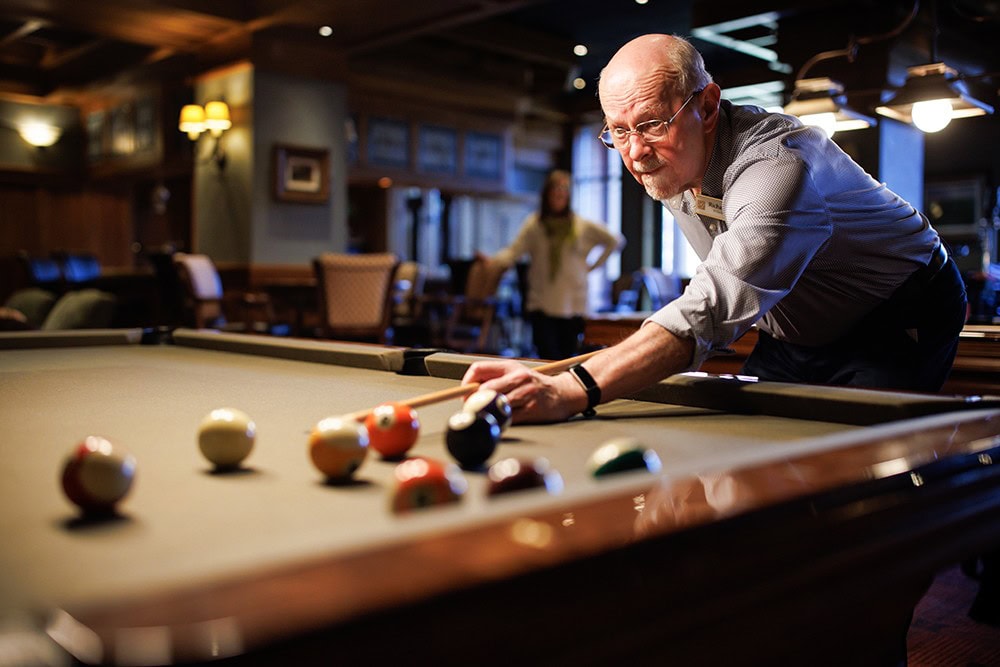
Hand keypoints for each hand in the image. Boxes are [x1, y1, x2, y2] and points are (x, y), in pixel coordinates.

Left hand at [461, 359, 585, 423]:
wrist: (564, 393)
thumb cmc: (534, 384)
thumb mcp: (516, 372)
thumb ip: (494, 378)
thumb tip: (468, 391)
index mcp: (509, 367)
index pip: (478, 369)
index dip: (466, 383)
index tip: (465, 394)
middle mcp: (518, 378)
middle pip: (485, 389)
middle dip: (473, 401)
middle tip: (472, 409)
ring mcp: (526, 394)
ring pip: (495, 404)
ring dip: (486, 413)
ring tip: (484, 416)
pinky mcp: (532, 410)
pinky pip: (508, 418)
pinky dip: (500, 422)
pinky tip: (499, 422)